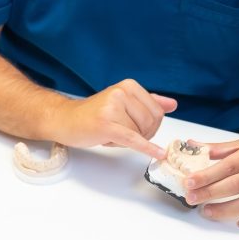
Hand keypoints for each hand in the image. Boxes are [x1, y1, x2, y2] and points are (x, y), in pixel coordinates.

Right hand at [48, 79, 176, 158]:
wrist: (66, 120)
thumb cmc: (94, 114)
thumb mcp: (123, 104)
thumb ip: (148, 103)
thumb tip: (172, 104)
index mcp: (128, 86)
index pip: (157, 111)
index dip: (151, 125)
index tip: (136, 128)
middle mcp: (121, 92)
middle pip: (151, 122)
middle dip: (142, 134)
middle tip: (123, 134)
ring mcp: (113, 107)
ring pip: (139, 133)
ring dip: (129, 141)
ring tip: (111, 134)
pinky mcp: (107, 124)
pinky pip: (133, 138)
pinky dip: (147, 148)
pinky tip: (158, 154)